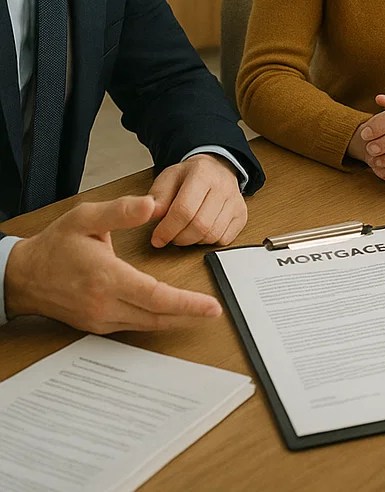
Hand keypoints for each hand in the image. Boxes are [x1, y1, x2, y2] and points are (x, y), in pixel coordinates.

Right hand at [4, 194, 222, 331]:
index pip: (155, 296)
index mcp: (106, 278)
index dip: (186, 303)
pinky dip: (154, 321)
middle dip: (188, 315)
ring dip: (174, 320)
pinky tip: (170, 315)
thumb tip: (152, 205)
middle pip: (156, 316)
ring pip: (145, 324)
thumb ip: (119, 212)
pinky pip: (132, 326)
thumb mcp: (84, 218)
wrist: (22, 275)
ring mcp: (99, 318)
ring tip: (199, 313)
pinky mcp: (95, 324)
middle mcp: (104, 304)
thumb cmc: (54, 246)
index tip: (210, 305)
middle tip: (214, 311)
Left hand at [146, 153, 245, 247]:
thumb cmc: (189, 176)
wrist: (215, 169)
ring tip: (184, 232)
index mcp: (202, 174)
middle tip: (170, 236)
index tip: (157, 238)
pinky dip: (209, 241)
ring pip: (212, 235)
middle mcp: (223, 187)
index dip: (168, 229)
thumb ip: (157, 197)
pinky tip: (201, 232)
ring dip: (193, 241)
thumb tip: (151, 214)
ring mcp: (235, 202)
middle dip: (179, 238)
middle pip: (200, 225)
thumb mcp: (167, 179)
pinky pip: (225, 239)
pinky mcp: (242, 215)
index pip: (184, 209)